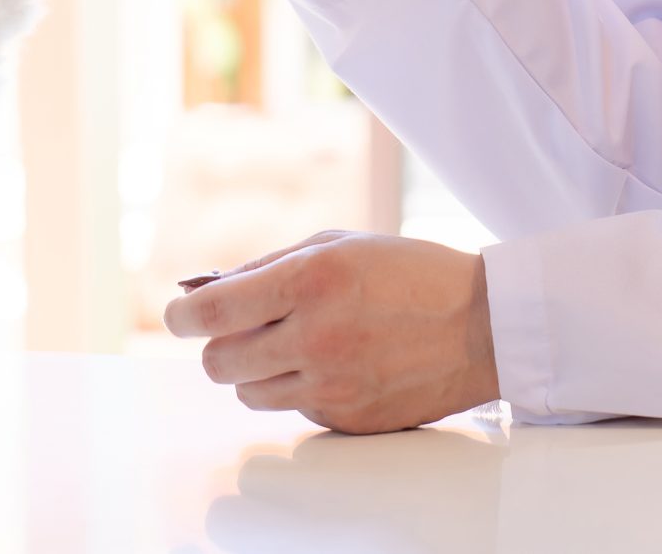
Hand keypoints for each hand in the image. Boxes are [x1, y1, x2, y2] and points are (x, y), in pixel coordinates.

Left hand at [164, 232, 500, 434]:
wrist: (483, 324)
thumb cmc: (411, 273)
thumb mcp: (338, 244)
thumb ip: (267, 266)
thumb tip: (206, 291)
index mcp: (309, 280)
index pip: (211, 313)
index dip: (181, 316)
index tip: (178, 315)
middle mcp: (315, 336)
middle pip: (217, 362)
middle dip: (218, 345)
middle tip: (238, 331)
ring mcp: (331, 384)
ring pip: (248, 392)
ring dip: (256, 370)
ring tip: (293, 345)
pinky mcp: (346, 418)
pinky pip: (294, 408)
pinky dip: (301, 389)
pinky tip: (338, 364)